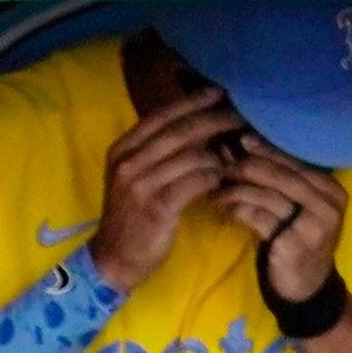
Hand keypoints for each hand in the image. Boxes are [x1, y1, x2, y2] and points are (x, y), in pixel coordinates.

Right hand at [93, 88, 241, 291]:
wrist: (114, 259)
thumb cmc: (131, 218)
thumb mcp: (134, 178)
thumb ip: (156, 153)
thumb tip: (196, 129)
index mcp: (123, 149)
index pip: (161, 115)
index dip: (191, 102)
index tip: (217, 93)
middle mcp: (129, 162)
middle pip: (179, 131)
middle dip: (213, 120)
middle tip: (237, 117)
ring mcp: (141, 184)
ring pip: (191, 156)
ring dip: (218, 155)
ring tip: (235, 156)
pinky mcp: (158, 207)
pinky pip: (195, 183)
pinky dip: (213, 179)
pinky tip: (223, 181)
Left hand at [212, 144, 348, 303]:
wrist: (306, 288)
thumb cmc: (297, 240)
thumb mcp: (298, 208)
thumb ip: (281, 181)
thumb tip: (242, 145)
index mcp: (332, 190)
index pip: (295, 162)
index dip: (267, 148)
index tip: (240, 139)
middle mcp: (328, 205)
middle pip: (281, 175)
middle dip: (248, 166)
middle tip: (222, 163)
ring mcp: (314, 226)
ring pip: (267, 195)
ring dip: (236, 189)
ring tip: (216, 188)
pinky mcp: (294, 245)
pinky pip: (259, 218)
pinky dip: (238, 210)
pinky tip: (224, 207)